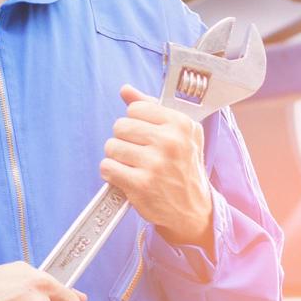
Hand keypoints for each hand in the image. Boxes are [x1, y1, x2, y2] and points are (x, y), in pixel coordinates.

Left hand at [100, 84, 212, 248]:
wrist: (193, 210)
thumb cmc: (183, 168)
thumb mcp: (179, 133)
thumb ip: (151, 108)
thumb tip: (126, 90)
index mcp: (181, 124)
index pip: (135, 109)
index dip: (135, 122)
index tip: (146, 135)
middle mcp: (170, 142)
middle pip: (120, 126)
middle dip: (124, 140)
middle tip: (139, 153)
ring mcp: (155, 164)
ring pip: (111, 146)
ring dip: (118, 158)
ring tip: (134, 166)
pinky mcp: (140, 185)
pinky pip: (107, 167)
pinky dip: (112, 173)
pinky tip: (126, 177)